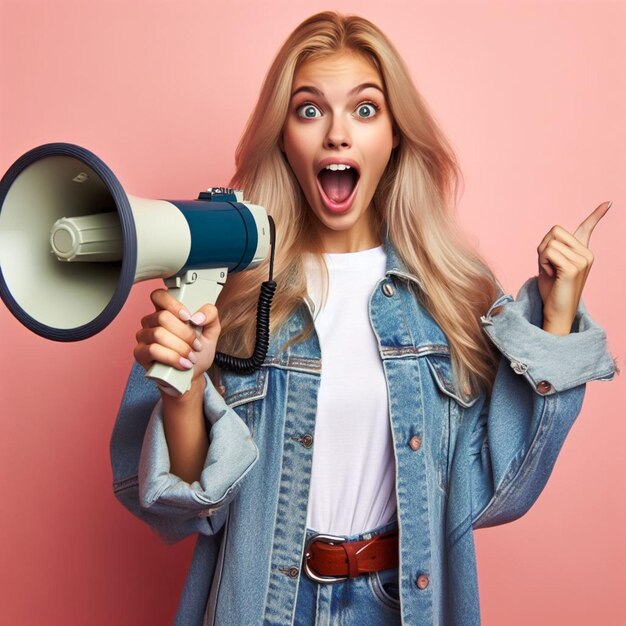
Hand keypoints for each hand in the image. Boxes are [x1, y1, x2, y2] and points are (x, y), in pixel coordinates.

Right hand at [134, 288, 220, 393]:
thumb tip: (197, 316)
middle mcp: (152, 321)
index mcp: (167, 311)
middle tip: (196, 345)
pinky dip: (172, 358)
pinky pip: (153, 350)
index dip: (173, 304)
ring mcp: (144, 336)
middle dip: (185, 334)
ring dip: (180, 348)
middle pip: (163, 317)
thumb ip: (211, 315)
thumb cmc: (198, 351)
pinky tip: (182, 364)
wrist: (193, 375)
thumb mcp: (211, 331)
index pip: (159, 295)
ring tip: (191, 357)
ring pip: (158, 334)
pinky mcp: (140, 353)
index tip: (188, 317)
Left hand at [537, 201, 610, 334]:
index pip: (587, 228)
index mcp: (582, 252)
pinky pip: (548, 252)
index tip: (608, 203)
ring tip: (550, 272)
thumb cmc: (552, 290)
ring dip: (542, 257)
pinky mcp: (573, 268)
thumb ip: (552, 249)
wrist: (557, 312)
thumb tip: (552, 238)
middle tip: (548, 266)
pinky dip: (543, 263)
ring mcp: (582, 260)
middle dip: (543, 247)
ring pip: (549, 242)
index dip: (596, 215)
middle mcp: (586, 254)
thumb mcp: (549, 264)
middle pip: (555, 231)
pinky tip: (550, 275)